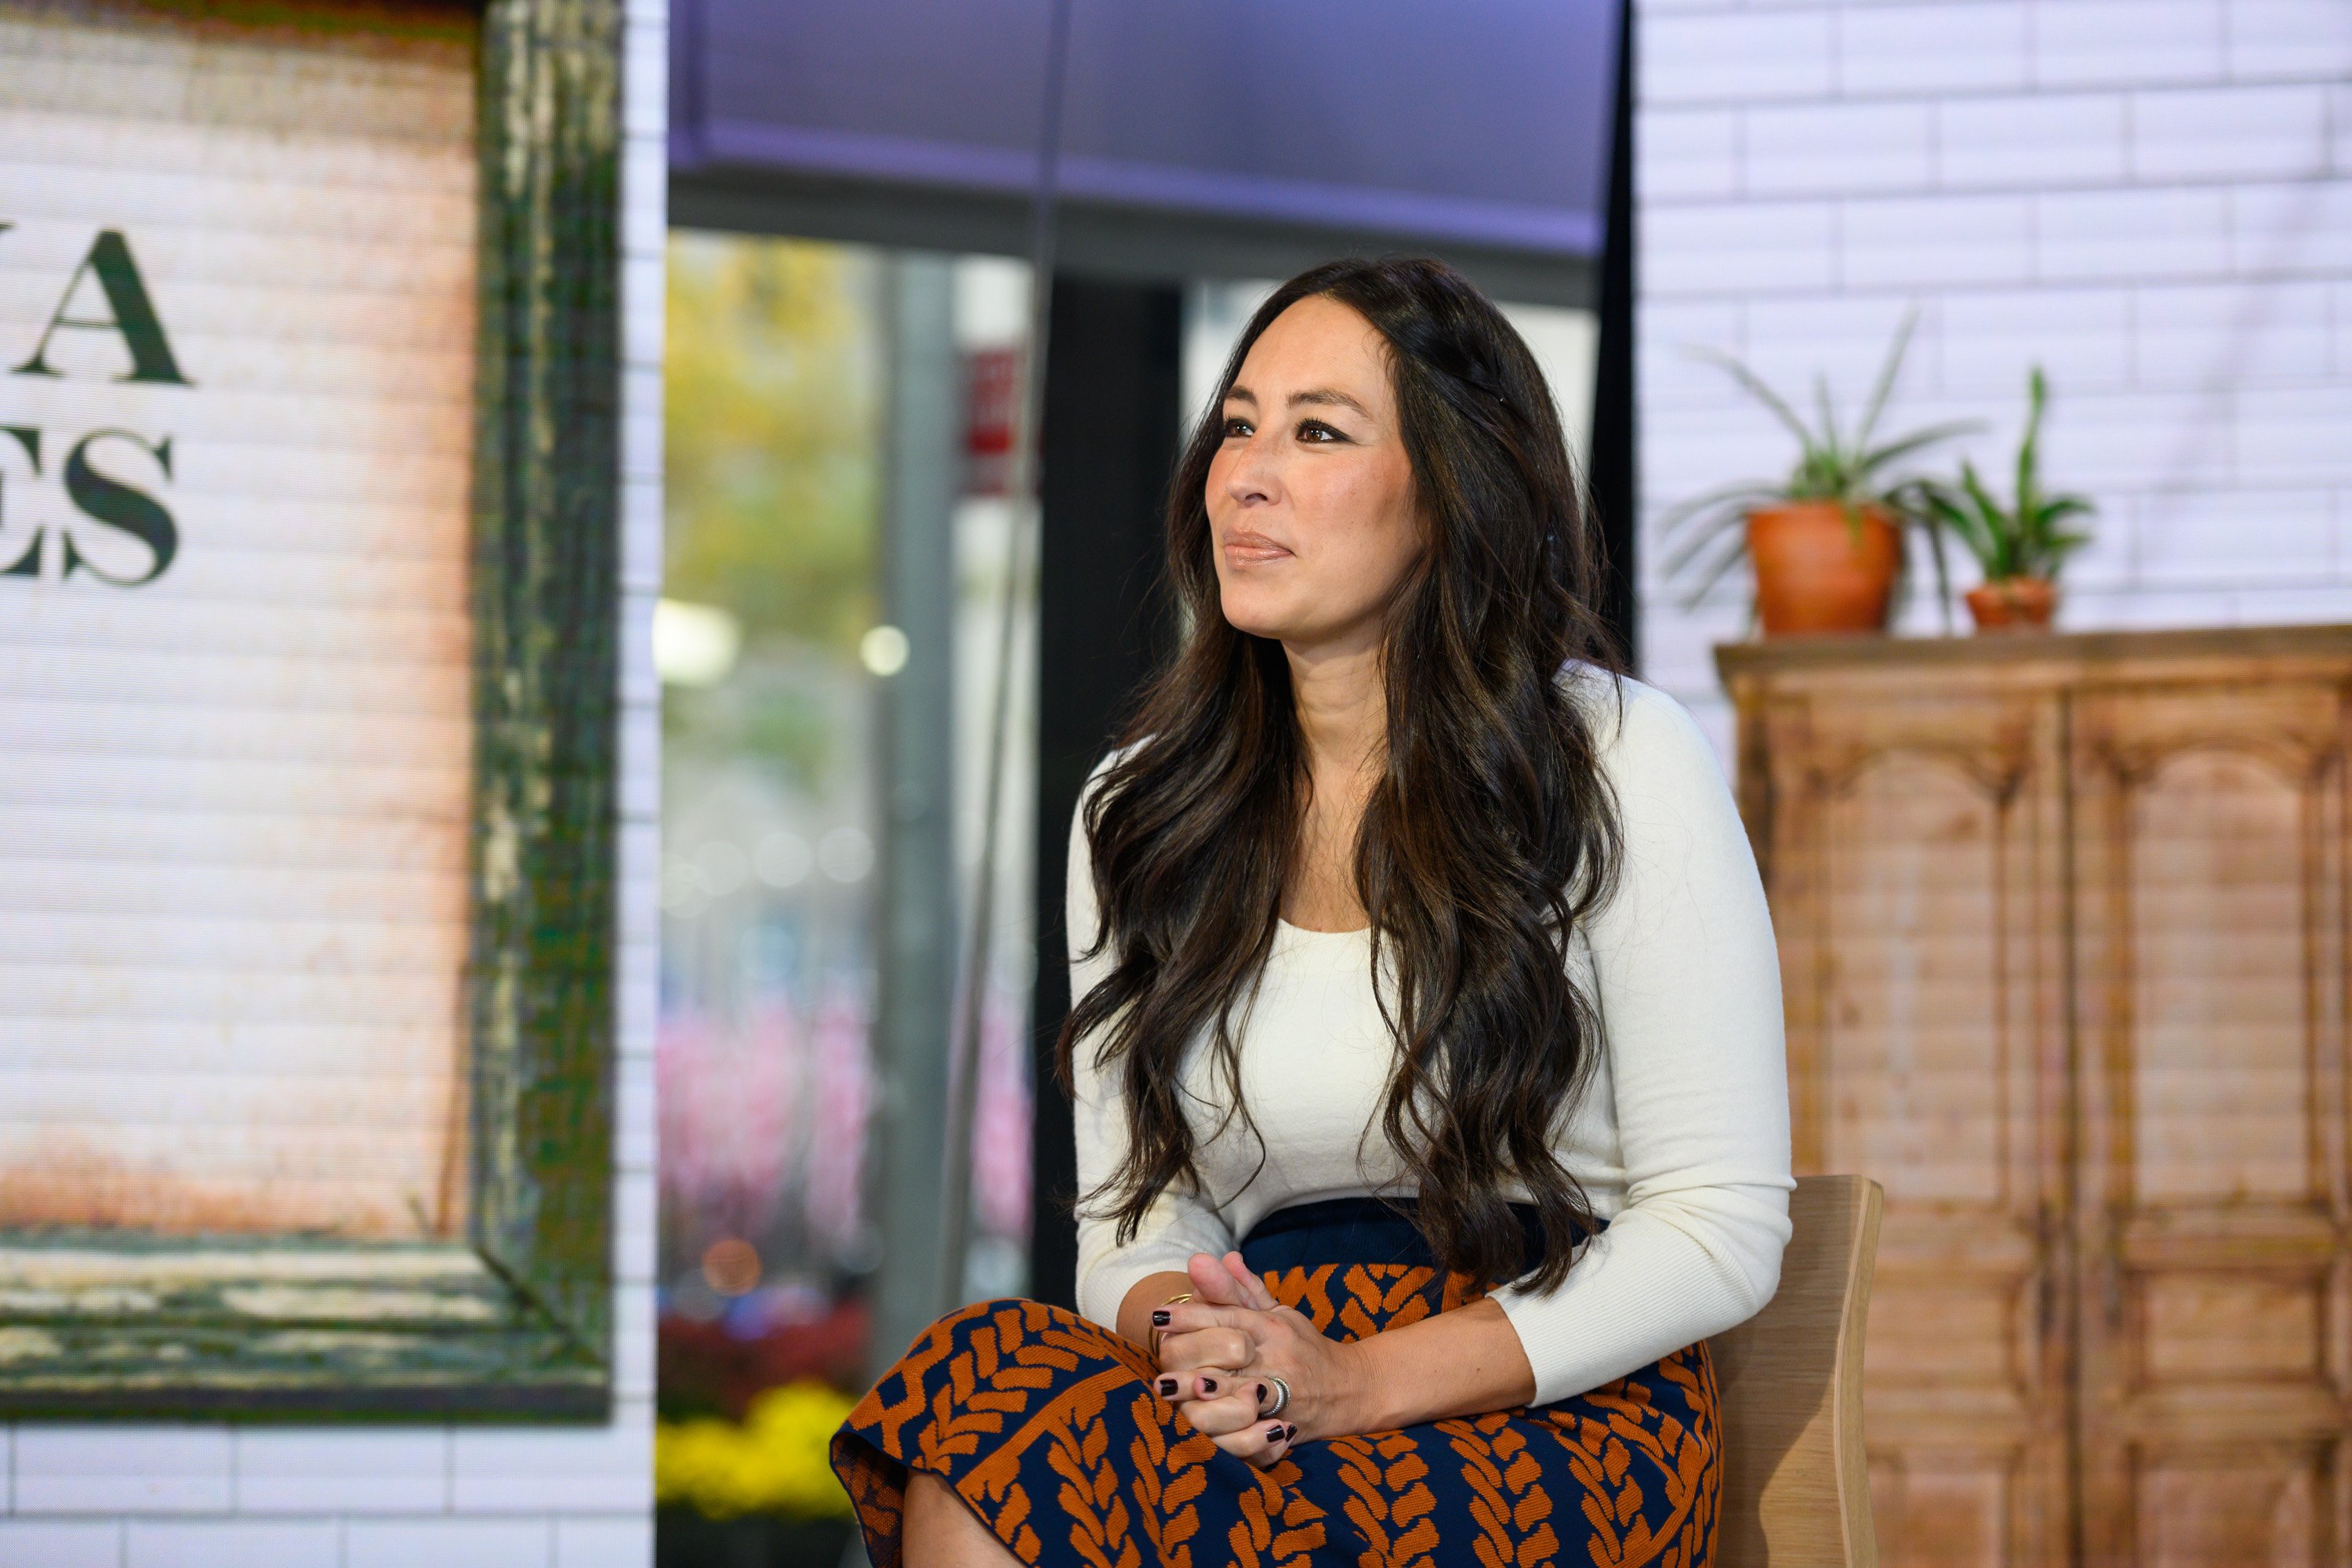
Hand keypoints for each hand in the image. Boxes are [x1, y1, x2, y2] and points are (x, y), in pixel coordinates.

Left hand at [1152, 1251, 1366, 1463]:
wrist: (1351, 1390)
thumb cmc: (1305, 1348)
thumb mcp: (1278, 1314)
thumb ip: (1243, 1290)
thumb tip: (1220, 1256)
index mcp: (1272, 1327)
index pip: (1228, 1317)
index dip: (1192, 1316)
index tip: (1159, 1315)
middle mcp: (1275, 1359)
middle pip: (1226, 1354)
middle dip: (1190, 1354)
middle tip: (1159, 1353)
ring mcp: (1280, 1395)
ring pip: (1235, 1395)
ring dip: (1200, 1394)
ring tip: (1168, 1388)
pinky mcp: (1281, 1427)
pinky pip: (1250, 1433)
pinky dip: (1225, 1430)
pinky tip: (1197, 1426)